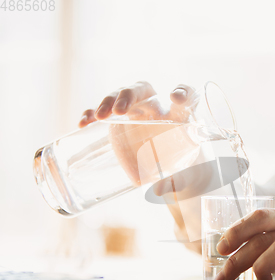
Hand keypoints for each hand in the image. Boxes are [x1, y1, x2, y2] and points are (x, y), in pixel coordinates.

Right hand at [78, 81, 200, 252]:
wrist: (172, 171)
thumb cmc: (182, 169)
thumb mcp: (181, 176)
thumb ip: (173, 181)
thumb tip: (158, 189)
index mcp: (179, 117)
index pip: (186, 96)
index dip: (183, 92)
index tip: (176, 98)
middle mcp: (156, 109)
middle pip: (144, 90)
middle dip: (129, 95)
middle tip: (119, 110)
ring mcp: (135, 113)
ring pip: (120, 96)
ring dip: (108, 102)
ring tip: (99, 117)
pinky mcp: (118, 122)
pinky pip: (104, 111)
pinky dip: (92, 113)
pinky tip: (84, 123)